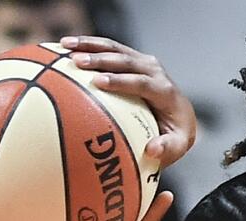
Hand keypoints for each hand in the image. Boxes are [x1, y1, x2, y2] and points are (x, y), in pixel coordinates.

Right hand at [61, 36, 196, 166]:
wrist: (180, 114)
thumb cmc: (173, 135)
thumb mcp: (176, 146)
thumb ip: (167, 148)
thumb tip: (152, 150)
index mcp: (164, 91)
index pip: (142, 83)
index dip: (121, 81)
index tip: (98, 82)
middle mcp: (154, 70)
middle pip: (126, 61)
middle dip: (101, 60)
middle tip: (77, 61)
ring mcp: (142, 62)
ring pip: (115, 49)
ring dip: (90, 45)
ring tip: (65, 45)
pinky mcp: (132, 58)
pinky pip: (108, 49)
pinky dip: (88, 45)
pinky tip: (65, 45)